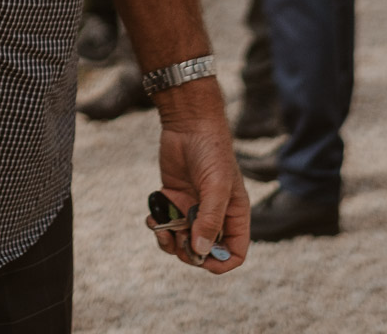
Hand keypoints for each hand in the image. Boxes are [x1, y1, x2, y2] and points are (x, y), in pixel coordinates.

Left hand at [146, 79, 247, 272]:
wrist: (189, 123)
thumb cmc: (211, 152)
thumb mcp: (216, 186)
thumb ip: (209, 219)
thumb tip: (201, 251)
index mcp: (234, 215)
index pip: (234, 252)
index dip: (221, 262)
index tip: (202, 260)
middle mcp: (214, 215)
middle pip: (204, 251)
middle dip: (189, 252)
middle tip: (177, 238)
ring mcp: (193, 208)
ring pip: (182, 241)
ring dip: (169, 242)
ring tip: (161, 228)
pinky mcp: (174, 199)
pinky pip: (166, 224)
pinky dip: (157, 227)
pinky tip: (152, 218)